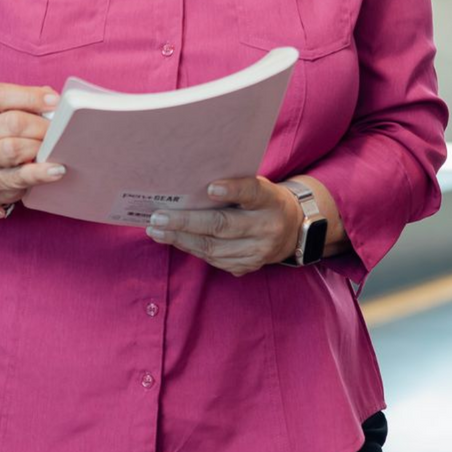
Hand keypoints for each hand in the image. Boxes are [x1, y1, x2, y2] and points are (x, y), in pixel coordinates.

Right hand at [0, 81, 67, 210]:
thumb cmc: (1, 137)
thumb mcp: (5, 114)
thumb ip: (28, 103)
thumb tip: (52, 100)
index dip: (29, 96)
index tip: (53, 101)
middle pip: (11, 122)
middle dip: (40, 124)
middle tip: (57, 127)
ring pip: (14, 148)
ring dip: (39, 145)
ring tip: (53, 146)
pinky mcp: (0, 181)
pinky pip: (23, 176)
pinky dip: (42, 172)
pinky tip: (56, 168)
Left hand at [144, 175, 304, 275]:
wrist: (294, 229)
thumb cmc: (265, 200)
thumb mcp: (259, 186)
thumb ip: (234, 185)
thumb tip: (190, 185)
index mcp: (270, 200)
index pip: (252, 193)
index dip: (232, 190)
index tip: (210, 188)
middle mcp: (267, 227)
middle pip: (223, 226)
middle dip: (186, 222)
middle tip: (158, 218)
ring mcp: (259, 251)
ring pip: (214, 248)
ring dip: (181, 240)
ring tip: (157, 231)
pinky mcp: (249, 266)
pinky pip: (214, 260)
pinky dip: (191, 249)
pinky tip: (173, 240)